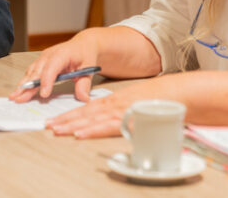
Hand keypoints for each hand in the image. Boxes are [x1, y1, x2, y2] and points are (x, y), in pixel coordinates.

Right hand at [8, 32, 99, 102]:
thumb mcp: (89, 68)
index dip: (47, 81)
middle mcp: (49, 54)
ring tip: (15, 96)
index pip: (52, 67)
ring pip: (31, 72)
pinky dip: (25, 82)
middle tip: (19, 97)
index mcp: (62, 54)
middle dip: (27, 85)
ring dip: (23, 84)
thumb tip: (83, 98)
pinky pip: (31, 72)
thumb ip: (84, 84)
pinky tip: (20, 91)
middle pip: (37, 71)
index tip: (44, 94)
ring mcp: (43, 58)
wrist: (82, 45)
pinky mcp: (40, 62)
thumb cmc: (85, 55)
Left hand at [46, 75, 183, 138]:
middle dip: (65, 119)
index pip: (88, 108)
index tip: (56, 119)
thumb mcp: (136, 103)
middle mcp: (115, 104)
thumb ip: (123, 111)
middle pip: (85, 113)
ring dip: (72, 124)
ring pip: (92, 119)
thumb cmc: (160, 100)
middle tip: (48, 125)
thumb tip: (112, 120)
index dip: (71, 114)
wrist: (179, 92)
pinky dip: (92, 130)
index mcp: (116, 100)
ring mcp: (121, 111)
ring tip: (56, 129)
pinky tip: (79, 134)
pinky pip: (107, 126)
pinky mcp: (129, 120)